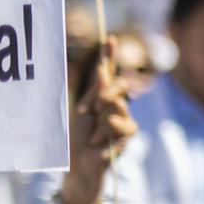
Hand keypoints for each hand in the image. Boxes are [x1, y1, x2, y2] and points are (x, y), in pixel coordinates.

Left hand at [63, 38, 136, 203]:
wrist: (78, 165)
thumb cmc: (76, 139)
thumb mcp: (81, 110)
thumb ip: (92, 91)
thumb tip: (103, 71)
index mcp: (98, 96)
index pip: (106, 71)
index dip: (109, 55)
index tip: (110, 38)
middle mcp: (113, 103)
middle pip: (116, 86)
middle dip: (102, 95)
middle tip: (89, 111)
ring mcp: (123, 117)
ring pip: (117, 104)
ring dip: (101, 118)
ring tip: (92, 133)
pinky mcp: (128, 133)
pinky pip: (121, 122)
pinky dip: (107, 130)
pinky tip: (98, 140)